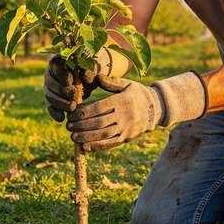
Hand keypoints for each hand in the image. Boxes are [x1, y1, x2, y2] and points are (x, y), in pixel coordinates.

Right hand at [43, 54, 95, 121]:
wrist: (89, 78)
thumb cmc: (90, 70)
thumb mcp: (92, 69)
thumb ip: (90, 71)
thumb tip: (86, 78)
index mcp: (59, 60)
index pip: (55, 65)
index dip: (61, 74)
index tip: (70, 81)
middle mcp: (50, 73)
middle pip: (50, 82)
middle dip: (61, 90)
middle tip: (74, 96)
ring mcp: (48, 87)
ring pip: (49, 95)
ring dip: (60, 102)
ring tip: (72, 107)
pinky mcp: (51, 99)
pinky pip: (49, 106)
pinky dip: (54, 113)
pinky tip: (61, 118)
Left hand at [67, 72, 208, 150]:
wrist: (155, 108)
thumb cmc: (136, 93)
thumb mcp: (126, 84)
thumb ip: (110, 82)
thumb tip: (95, 76)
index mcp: (122, 101)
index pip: (100, 107)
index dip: (84, 112)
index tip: (72, 113)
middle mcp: (125, 115)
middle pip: (99, 122)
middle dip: (82, 125)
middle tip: (68, 125)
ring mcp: (126, 128)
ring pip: (104, 135)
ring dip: (86, 137)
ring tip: (73, 136)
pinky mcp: (126, 138)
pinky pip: (111, 144)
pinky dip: (97, 146)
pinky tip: (85, 146)